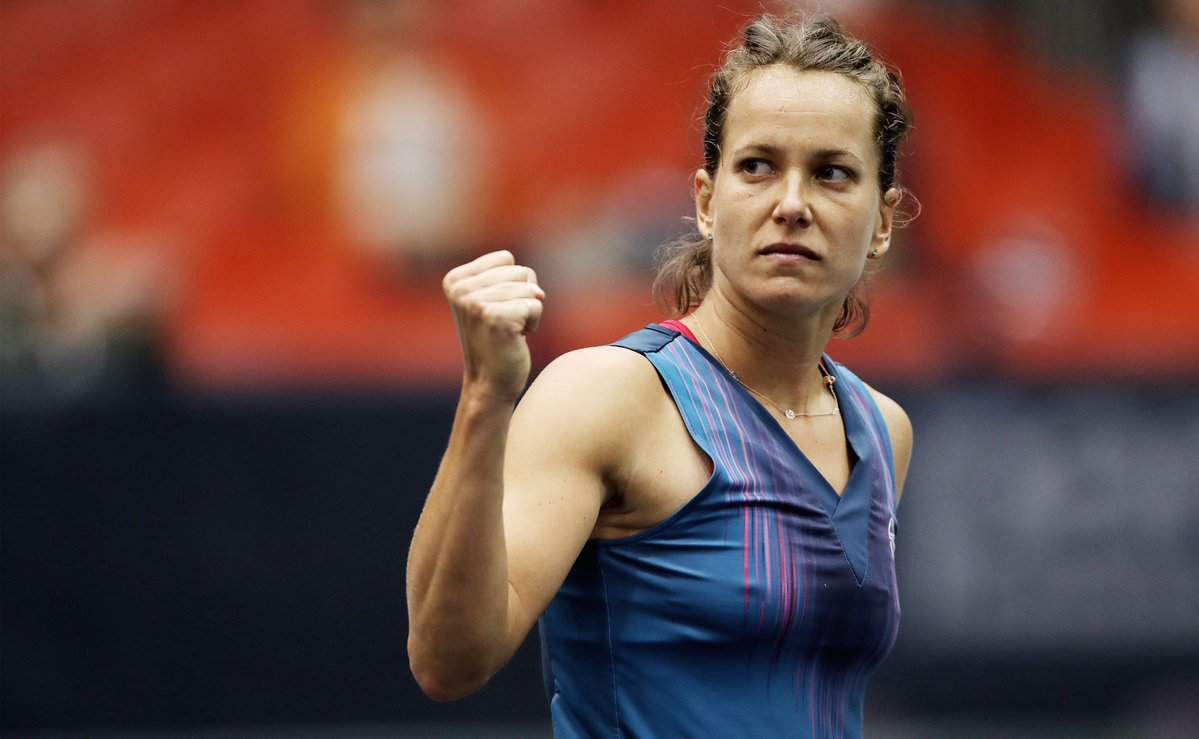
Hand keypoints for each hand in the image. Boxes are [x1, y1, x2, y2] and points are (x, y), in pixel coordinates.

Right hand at [443, 250, 544, 402]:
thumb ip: (505, 277)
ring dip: (529, 311)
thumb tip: (536, 289)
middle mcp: (461, 289)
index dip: (513, 283)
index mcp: (455, 280)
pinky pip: (536, 304)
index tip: (498, 307)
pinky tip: (516, 338)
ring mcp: (475, 302)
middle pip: (521, 271)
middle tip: (506, 322)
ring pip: (530, 288)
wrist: (489, 382)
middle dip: (523, 296)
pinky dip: (534, 322)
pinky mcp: (495, 317)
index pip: (506, 258)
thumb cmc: (496, 340)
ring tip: (510, 330)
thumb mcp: (490, 300)